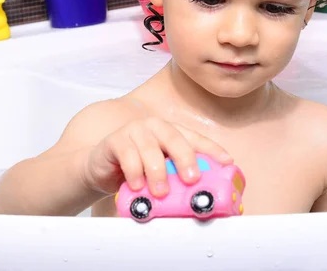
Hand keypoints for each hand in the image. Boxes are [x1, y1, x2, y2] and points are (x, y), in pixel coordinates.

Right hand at [82, 117, 232, 197]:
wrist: (99, 169)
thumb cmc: (135, 172)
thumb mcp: (159, 174)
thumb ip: (176, 178)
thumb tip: (202, 198)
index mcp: (170, 133)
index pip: (195, 138)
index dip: (212, 149)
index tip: (227, 162)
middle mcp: (154, 127)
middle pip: (175, 138)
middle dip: (186, 159)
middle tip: (192, 179)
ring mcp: (134, 131)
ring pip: (150, 148)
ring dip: (157, 172)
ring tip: (161, 192)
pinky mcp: (115, 140)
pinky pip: (127, 155)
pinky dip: (134, 172)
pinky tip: (137, 186)